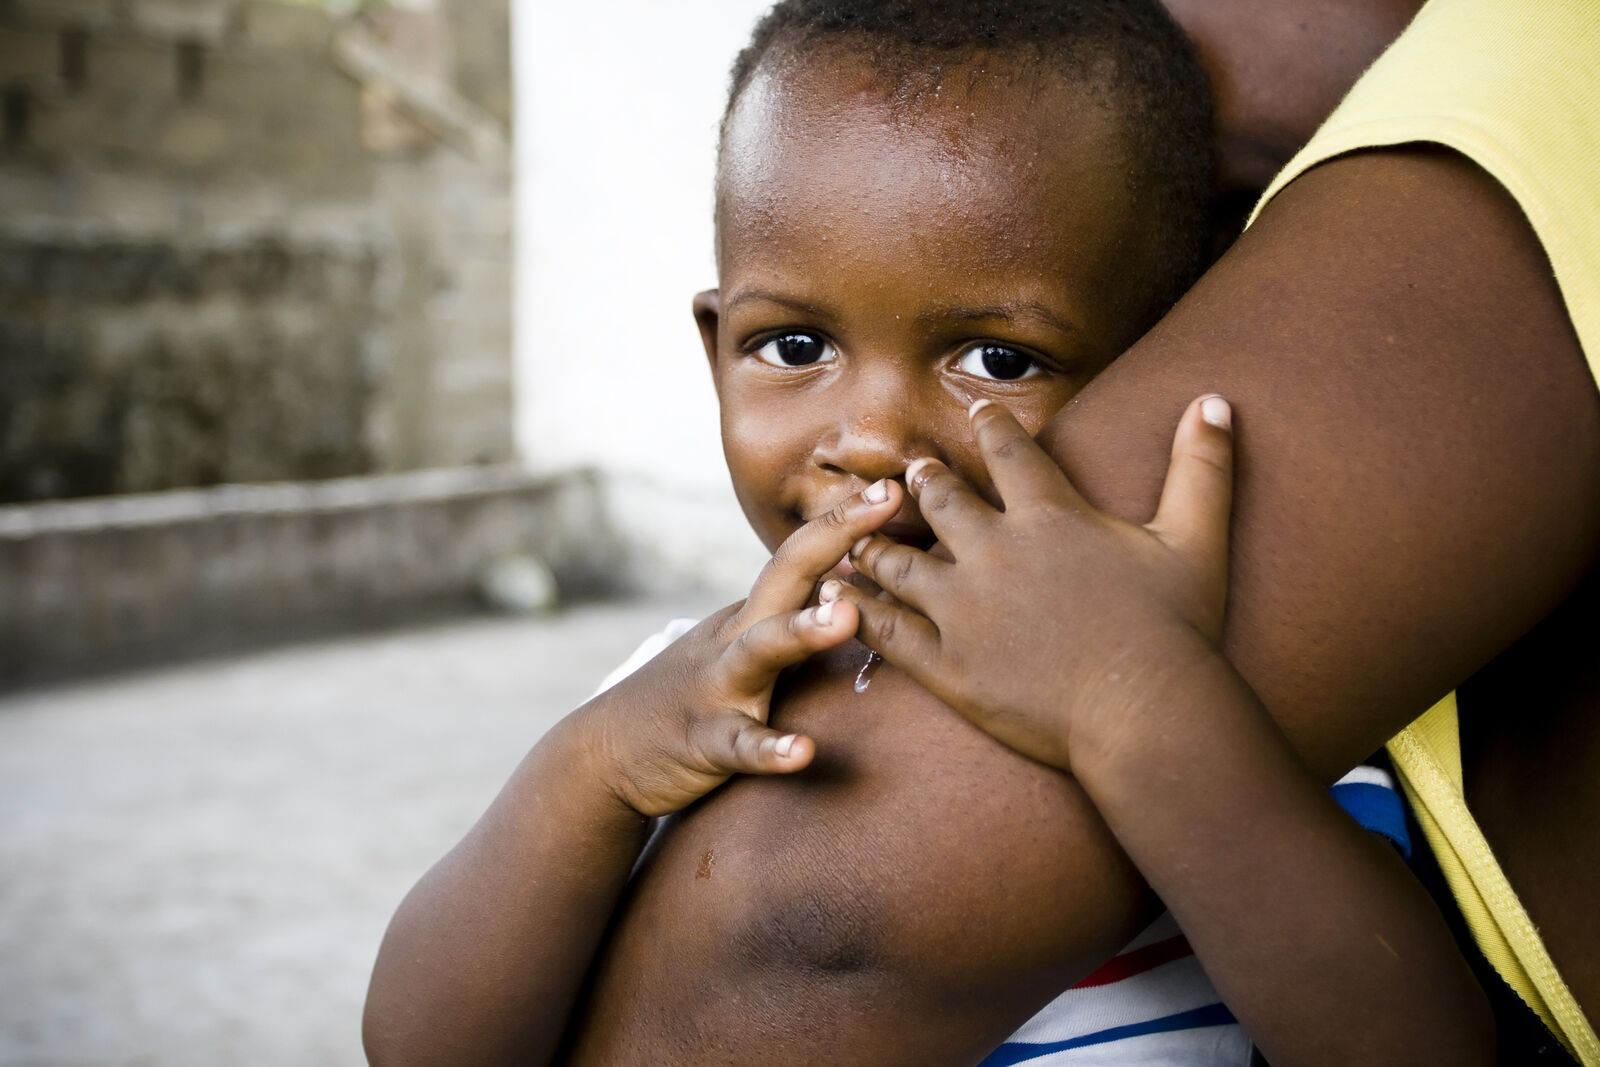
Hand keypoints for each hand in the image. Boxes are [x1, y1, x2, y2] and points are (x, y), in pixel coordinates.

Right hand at [590, 478, 903, 815]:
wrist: (607, 751)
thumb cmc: (692, 695)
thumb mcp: (738, 644)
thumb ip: (789, 613)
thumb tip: (858, 578)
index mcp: (752, 615)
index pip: (803, 555)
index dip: (847, 520)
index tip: (896, 486)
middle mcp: (736, 638)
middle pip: (786, 575)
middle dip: (836, 536)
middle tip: (887, 505)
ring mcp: (719, 687)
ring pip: (762, 651)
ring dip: (804, 630)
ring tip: (848, 617)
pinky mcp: (705, 741)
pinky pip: (741, 745)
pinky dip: (770, 748)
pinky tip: (803, 753)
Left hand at [823, 395, 1235, 771]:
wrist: (1146, 715)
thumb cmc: (1177, 631)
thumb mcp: (1196, 539)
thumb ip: (1202, 467)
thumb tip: (1218, 401)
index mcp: (1049, 516)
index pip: (1009, 451)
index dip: (990, 426)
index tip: (975, 411)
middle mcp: (994, 552)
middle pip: (940, 500)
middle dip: (924, 482)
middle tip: (910, 474)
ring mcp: (962, 610)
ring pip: (899, 562)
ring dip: (876, 543)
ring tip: (858, 534)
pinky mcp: (947, 665)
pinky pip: (888, 630)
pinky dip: (859, 609)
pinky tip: (839, 597)